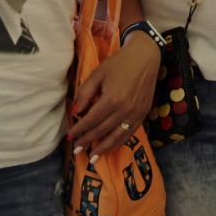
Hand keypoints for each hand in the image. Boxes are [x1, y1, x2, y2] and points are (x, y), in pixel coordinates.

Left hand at [68, 35, 159, 157]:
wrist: (145, 57)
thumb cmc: (119, 63)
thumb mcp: (97, 73)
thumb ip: (85, 93)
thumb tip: (76, 113)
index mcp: (112, 99)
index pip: (92, 120)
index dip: (79, 129)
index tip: (70, 136)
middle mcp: (125, 109)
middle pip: (102, 130)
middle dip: (88, 140)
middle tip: (77, 149)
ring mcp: (136, 113)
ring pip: (117, 136)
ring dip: (103, 148)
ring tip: (92, 158)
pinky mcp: (143, 114)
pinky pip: (129, 133)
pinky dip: (118, 142)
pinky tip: (110, 147)